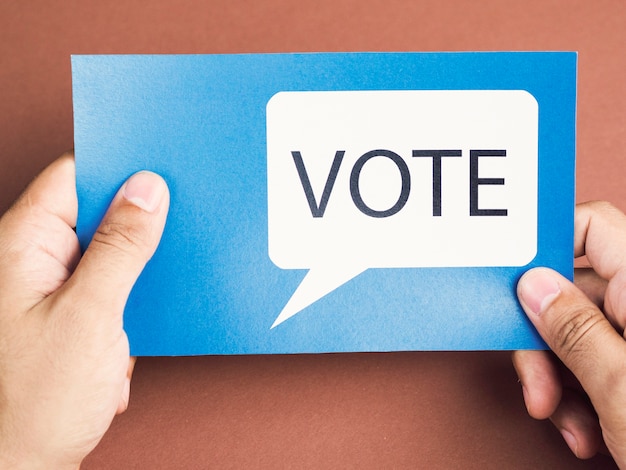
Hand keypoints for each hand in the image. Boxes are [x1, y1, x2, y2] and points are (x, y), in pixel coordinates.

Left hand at [0, 152, 168, 467]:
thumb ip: (120, 248)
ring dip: (137, 269)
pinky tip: (135, 326)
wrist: (22, 466)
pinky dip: (131, 298)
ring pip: (108, 250)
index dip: (118, 167)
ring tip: (150, 295)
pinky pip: (110, 283)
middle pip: (95, 211)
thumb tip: (147, 190)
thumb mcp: (90, 316)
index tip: (163, 169)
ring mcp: (51, 287)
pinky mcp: (69, 312)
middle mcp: (33, 259)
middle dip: (137, 223)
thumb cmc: (35, 401)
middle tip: (176, 228)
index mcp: (23, 246)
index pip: (73, 176)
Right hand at [513, 201, 625, 465]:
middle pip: (574, 292)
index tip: (513, 285)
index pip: (593, 228)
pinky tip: (587, 429)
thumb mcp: (622, 390)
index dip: (549, 246)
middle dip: (544, 341)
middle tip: (538, 385)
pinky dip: (579, 394)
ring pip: (577, 332)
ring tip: (567, 422)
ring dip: (558, 378)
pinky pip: (594, 360)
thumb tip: (534, 286)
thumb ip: (575, 330)